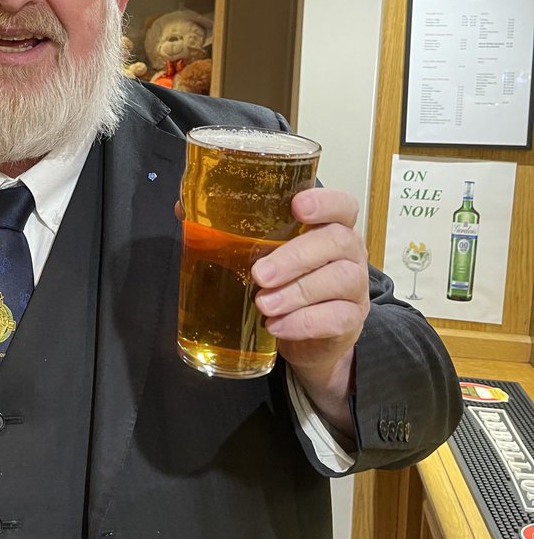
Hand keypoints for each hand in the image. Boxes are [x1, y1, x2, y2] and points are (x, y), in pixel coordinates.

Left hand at [251, 187, 369, 433]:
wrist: (310, 336)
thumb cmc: (283, 280)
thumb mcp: (262, 251)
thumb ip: (229, 227)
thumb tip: (182, 208)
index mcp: (330, 225)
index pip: (342, 203)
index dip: (325, 202)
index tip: (297, 206)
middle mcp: (349, 251)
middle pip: (336, 242)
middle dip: (296, 257)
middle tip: (259, 274)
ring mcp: (355, 287)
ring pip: (339, 280)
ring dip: (297, 293)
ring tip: (262, 303)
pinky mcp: (351, 321)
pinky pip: (336, 318)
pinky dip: (303, 322)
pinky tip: (277, 326)